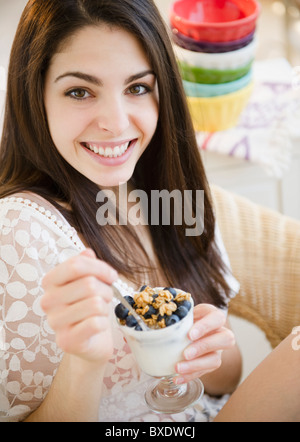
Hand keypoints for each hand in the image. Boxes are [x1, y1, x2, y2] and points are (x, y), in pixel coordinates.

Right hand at [41, 249, 117, 363]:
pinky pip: (95, 323)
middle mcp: (47, 301)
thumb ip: (86, 265)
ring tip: (100, 311)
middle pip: (89, 284)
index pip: (75, 265)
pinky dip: (103, 323)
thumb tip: (88, 253)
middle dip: (106, 290)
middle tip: (106, 297)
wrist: (91, 340)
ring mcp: (55, 322)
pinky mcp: (67, 341)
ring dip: (105, 306)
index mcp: (50, 282)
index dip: (99, 268)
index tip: (111, 276)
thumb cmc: (89, 307)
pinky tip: (97, 326)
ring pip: (95, 304)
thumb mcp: (88, 282)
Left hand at [175, 304, 235, 384]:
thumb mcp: (182, 313)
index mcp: (213, 316)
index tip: (190, 335)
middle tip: (186, 354)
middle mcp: (220, 332)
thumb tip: (159, 325)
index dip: (206, 326)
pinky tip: (177, 378)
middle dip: (204, 347)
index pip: (217, 318)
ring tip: (178, 368)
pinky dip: (190, 376)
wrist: (184, 329)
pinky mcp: (211, 363)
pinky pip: (204, 372)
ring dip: (196, 366)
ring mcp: (217, 350)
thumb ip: (176, 316)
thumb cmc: (183, 319)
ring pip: (216, 359)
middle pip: (225, 339)